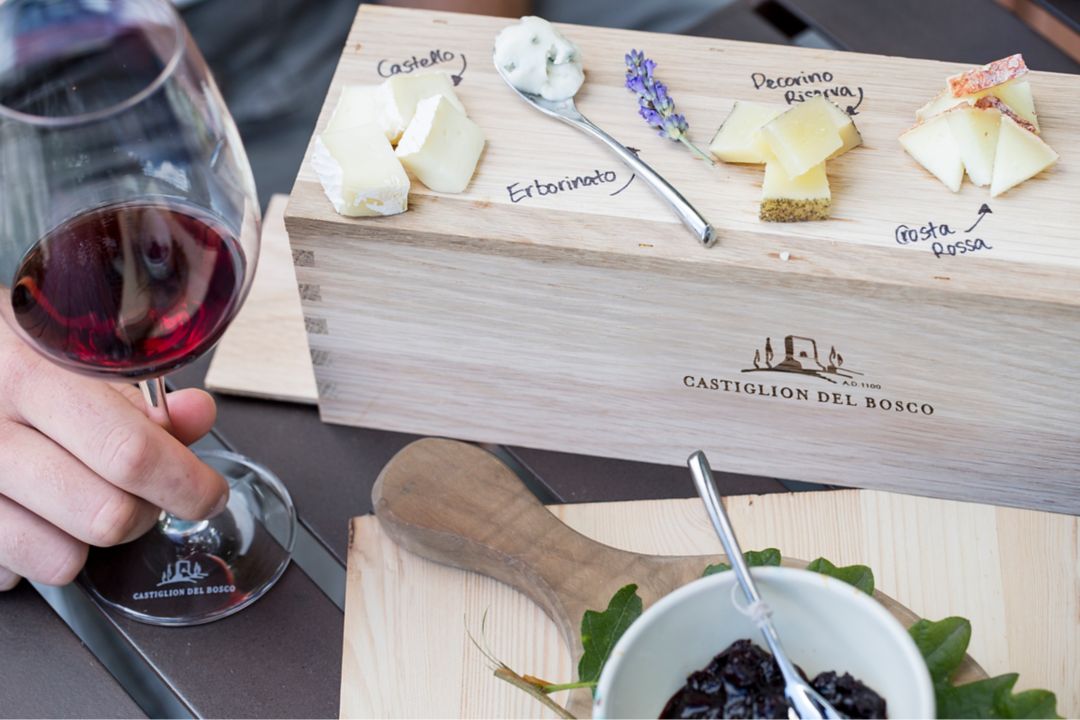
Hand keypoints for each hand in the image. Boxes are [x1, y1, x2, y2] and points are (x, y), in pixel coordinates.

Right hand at [0, 318, 227, 590]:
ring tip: (82, 500)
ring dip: (90, 541)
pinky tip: (34, 513)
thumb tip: (196, 415)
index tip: (209, 494)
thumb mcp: (68, 358)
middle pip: (107, 514)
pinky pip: (17, 572)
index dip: (186, 483)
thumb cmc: (6, 362)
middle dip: (145, 513)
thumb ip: (140, 395)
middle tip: (146, 494)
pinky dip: (39, 553)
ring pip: (64, 557)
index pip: (130, 450)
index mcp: (29, 373)